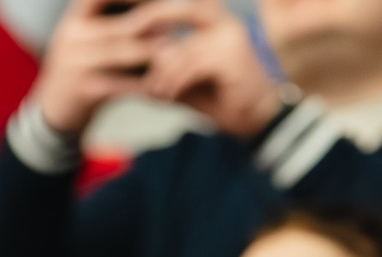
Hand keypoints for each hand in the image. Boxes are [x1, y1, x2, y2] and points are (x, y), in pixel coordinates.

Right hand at [33, 0, 170, 135]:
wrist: (56, 111)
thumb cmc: (84, 68)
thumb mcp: (92, 39)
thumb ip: (118, 23)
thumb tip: (161, 15)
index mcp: (75, 18)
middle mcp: (72, 35)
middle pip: (124, 24)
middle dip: (155, 20)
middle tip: (185, 14)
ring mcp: (76, 63)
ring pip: (125, 52)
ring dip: (154, 51)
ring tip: (176, 49)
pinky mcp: (83, 90)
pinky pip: (121, 84)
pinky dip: (144, 84)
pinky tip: (162, 84)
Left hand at [137, 0, 283, 137]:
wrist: (254, 119)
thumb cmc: (219, 99)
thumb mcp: (184, 80)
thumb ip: (165, 67)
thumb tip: (130, 60)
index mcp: (214, 21)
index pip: (181, 5)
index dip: (154, 10)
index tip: (127, 22)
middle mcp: (224, 22)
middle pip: (181, 9)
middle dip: (152, 18)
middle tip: (127, 37)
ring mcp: (228, 37)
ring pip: (181, 50)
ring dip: (163, 75)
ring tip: (156, 93)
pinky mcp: (230, 56)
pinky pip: (191, 67)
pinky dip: (175, 83)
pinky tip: (169, 97)